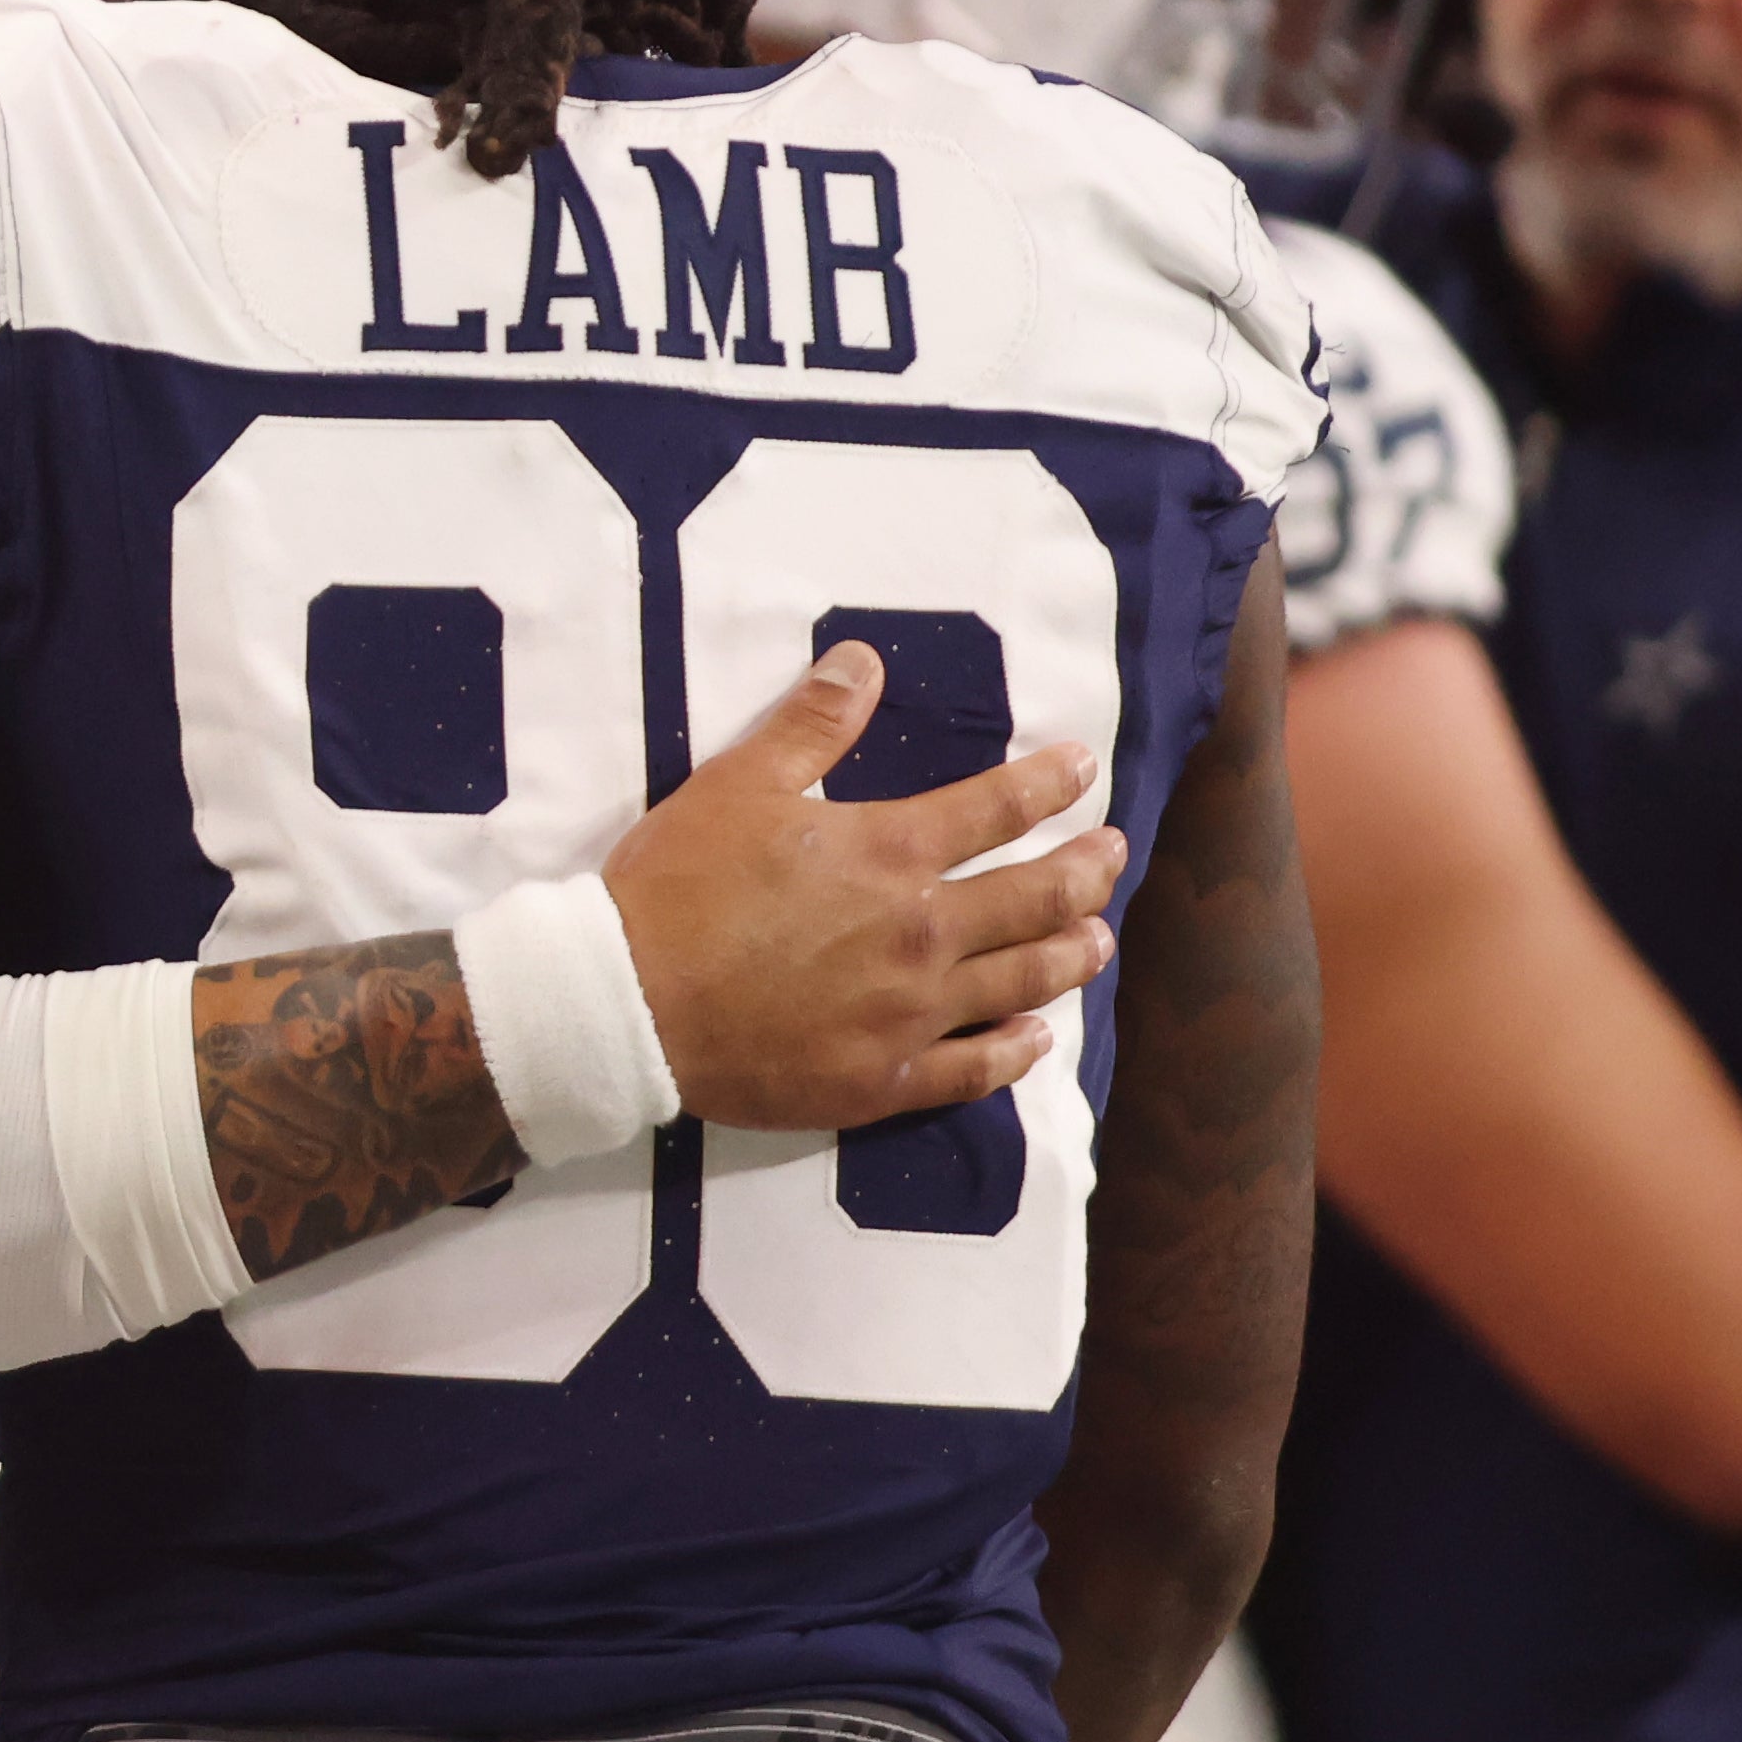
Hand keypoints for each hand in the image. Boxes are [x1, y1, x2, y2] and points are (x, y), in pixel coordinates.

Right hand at [603, 640, 1122, 1134]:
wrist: (629, 1003)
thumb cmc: (679, 886)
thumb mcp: (739, 783)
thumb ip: (812, 724)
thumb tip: (865, 660)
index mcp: (889, 853)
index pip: (996, 809)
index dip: (1048, 783)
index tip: (1083, 767)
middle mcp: (919, 933)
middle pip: (1033, 899)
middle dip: (1084, 871)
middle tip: (1113, 854)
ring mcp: (910, 1015)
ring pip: (1021, 982)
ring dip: (1070, 956)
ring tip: (1099, 940)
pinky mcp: (884, 1081)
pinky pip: (974, 1070)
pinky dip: (1016, 1051)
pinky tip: (1035, 1038)